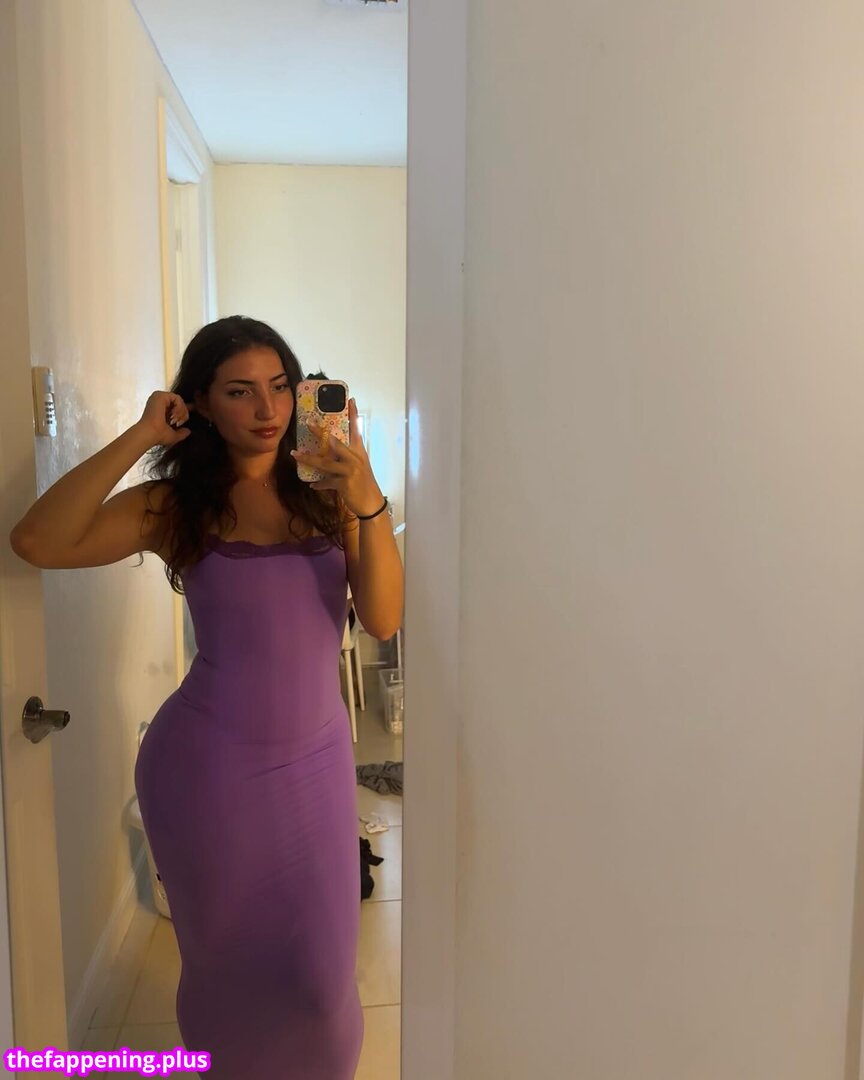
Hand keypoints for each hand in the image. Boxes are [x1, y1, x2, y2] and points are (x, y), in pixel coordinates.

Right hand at [137, 391, 193, 446]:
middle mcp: (158, 402)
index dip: (184, 410)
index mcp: (159, 409)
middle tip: (179, 422)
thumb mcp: (172, 435)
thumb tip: (188, 431)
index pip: (175, 406)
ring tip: (176, 420)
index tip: (187, 417)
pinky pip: (177, 398)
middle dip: (184, 413)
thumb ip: (181, 433)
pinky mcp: (160, 395)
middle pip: (179, 403)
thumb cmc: (157, 436)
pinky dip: (179, 407)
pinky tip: (174, 415)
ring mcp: (158, 397)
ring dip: (182, 411)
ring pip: (179, 400)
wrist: (150, 434)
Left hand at [290, 398, 383, 516]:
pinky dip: (319, 484)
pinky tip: (312, 485)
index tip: (350, 400)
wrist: (372, 503)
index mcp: (359, 452)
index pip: (357, 429)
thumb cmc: (364, 483)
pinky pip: (326, 482)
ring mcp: (350, 471)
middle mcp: (355, 459)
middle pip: (335, 443)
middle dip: (320, 433)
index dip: (354, 414)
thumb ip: (347, 456)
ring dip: (309, 459)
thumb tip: (332, 447)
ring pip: (326, 463)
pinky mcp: (344, 484)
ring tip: (296, 454)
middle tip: (308, 423)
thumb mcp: (359, 466)